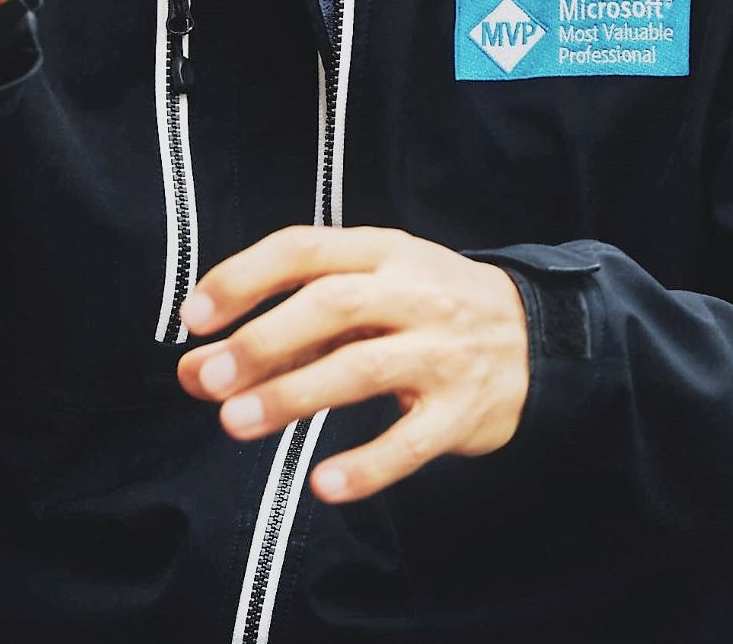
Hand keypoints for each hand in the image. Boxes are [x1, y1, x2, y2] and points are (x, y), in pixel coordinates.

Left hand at [177, 227, 530, 503]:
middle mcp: (415, 293)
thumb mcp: (367, 298)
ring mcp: (443, 352)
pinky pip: (412, 441)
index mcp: (385, 253)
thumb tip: (194, 369)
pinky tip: (324, 484)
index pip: (306, 249)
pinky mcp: (463, 411)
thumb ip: (283, 332)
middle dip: (264, 340)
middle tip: (209, 378)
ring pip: (364, 368)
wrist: (539, 337)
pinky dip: (368, 465)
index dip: (245, 276)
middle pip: (334, 304)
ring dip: (295, 395)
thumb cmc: (429, 311)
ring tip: (236, 423)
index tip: (195, 316)